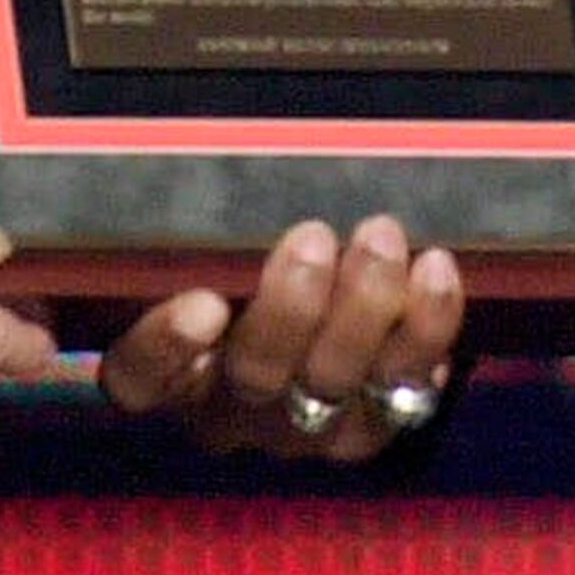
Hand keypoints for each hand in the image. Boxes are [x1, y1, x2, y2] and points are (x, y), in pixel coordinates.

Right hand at [97, 215, 463, 461]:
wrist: (332, 319)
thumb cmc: (249, 260)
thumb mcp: (211, 246)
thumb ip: (207, 228)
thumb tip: (196, 146)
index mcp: (170, 367)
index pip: (141, 376)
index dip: (167, 348)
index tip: (203, 303)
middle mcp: (233, 409)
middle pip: (254, 375)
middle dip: (290, 306)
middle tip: (311, 236)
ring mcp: (307, 428)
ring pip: (333, 384)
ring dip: (363, 307)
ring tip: (380, 236)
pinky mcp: (375, 424)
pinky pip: (408, 388)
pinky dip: (426, 326)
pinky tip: (433, 268)